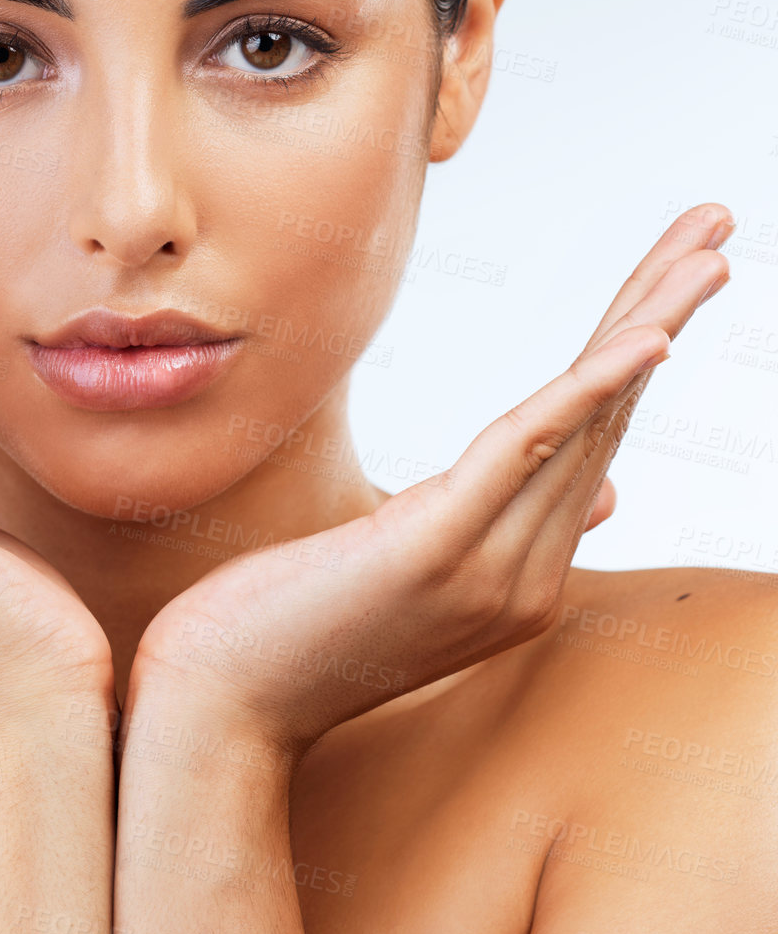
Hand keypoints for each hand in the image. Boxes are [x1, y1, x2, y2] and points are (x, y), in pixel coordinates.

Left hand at [128, 203, 733, 756]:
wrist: (216, 710)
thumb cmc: (290, 625)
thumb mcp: (410, 558)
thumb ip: (494, 520)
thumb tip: (602, 490)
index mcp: (520, 568)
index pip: (592, 431)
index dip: (636, 340)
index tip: (676, 266)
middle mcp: (526, 574)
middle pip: (607, 414)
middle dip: (663, 308)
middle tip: (717, 223)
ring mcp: (490, 570)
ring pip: (586, 422)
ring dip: (652, 325)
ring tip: (708, 252)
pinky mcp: (437, 550)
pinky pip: (528, 454)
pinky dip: (591, 391)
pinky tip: (646, 340)